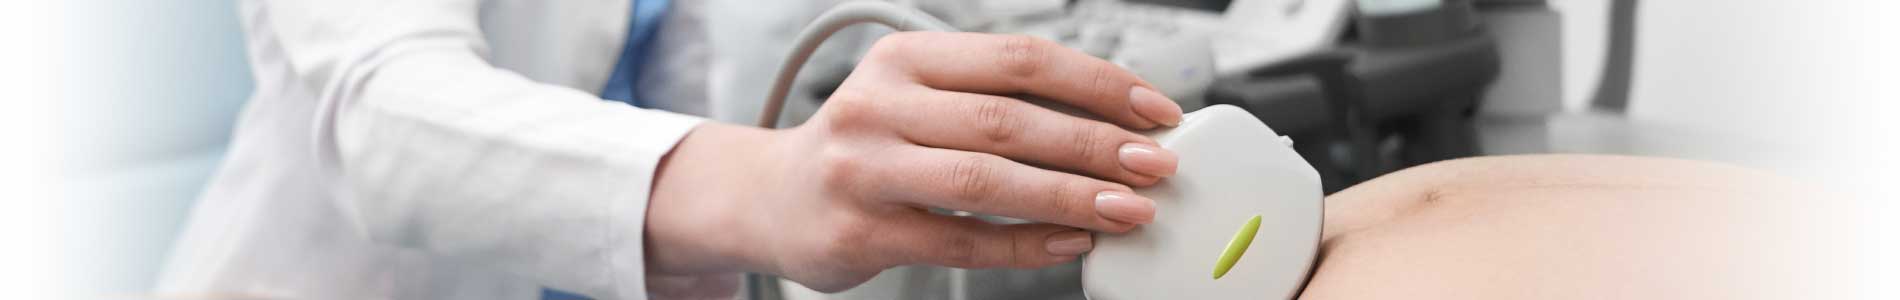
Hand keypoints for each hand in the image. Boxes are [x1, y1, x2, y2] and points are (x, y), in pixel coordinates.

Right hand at [645, 32, 1183, 292]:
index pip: (1020, 59)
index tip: (1155, 110)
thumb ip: (996, 100)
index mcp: (905, 59)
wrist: (771, 198)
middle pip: (1008, 119)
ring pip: (985, 179)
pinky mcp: (861, 232)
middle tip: (1154, 165)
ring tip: (1126, 208)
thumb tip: (1113, 123)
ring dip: (1069, 194)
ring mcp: (864, 170)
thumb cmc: (867, 146)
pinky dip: (1025, 244)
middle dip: (1095, 143)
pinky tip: (1070, 243)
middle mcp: (878, 106)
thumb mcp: (918, 97)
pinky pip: (960, 241)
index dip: (1098, 82)